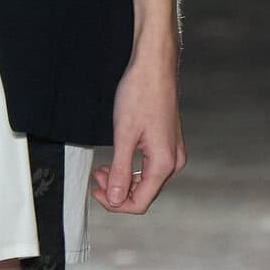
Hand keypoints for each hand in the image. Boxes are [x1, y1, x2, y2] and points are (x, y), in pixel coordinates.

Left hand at [91, 46, 185, 215]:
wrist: (154, 66)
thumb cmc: (140, 93)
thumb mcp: (123, 136)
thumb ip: (120, 171)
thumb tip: (116, 199)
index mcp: (163, 163)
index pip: (139, 202)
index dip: (115, 203)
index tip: (96, 191)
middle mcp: (173, 161)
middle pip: (144, 193)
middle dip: (117, 190)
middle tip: (96, 176)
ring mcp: (173, 152)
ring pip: (147, 181)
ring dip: (124, 180)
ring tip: (103, 169)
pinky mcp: (168, 143)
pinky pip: (151, 167)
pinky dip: (133, 169)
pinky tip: (118, 161)